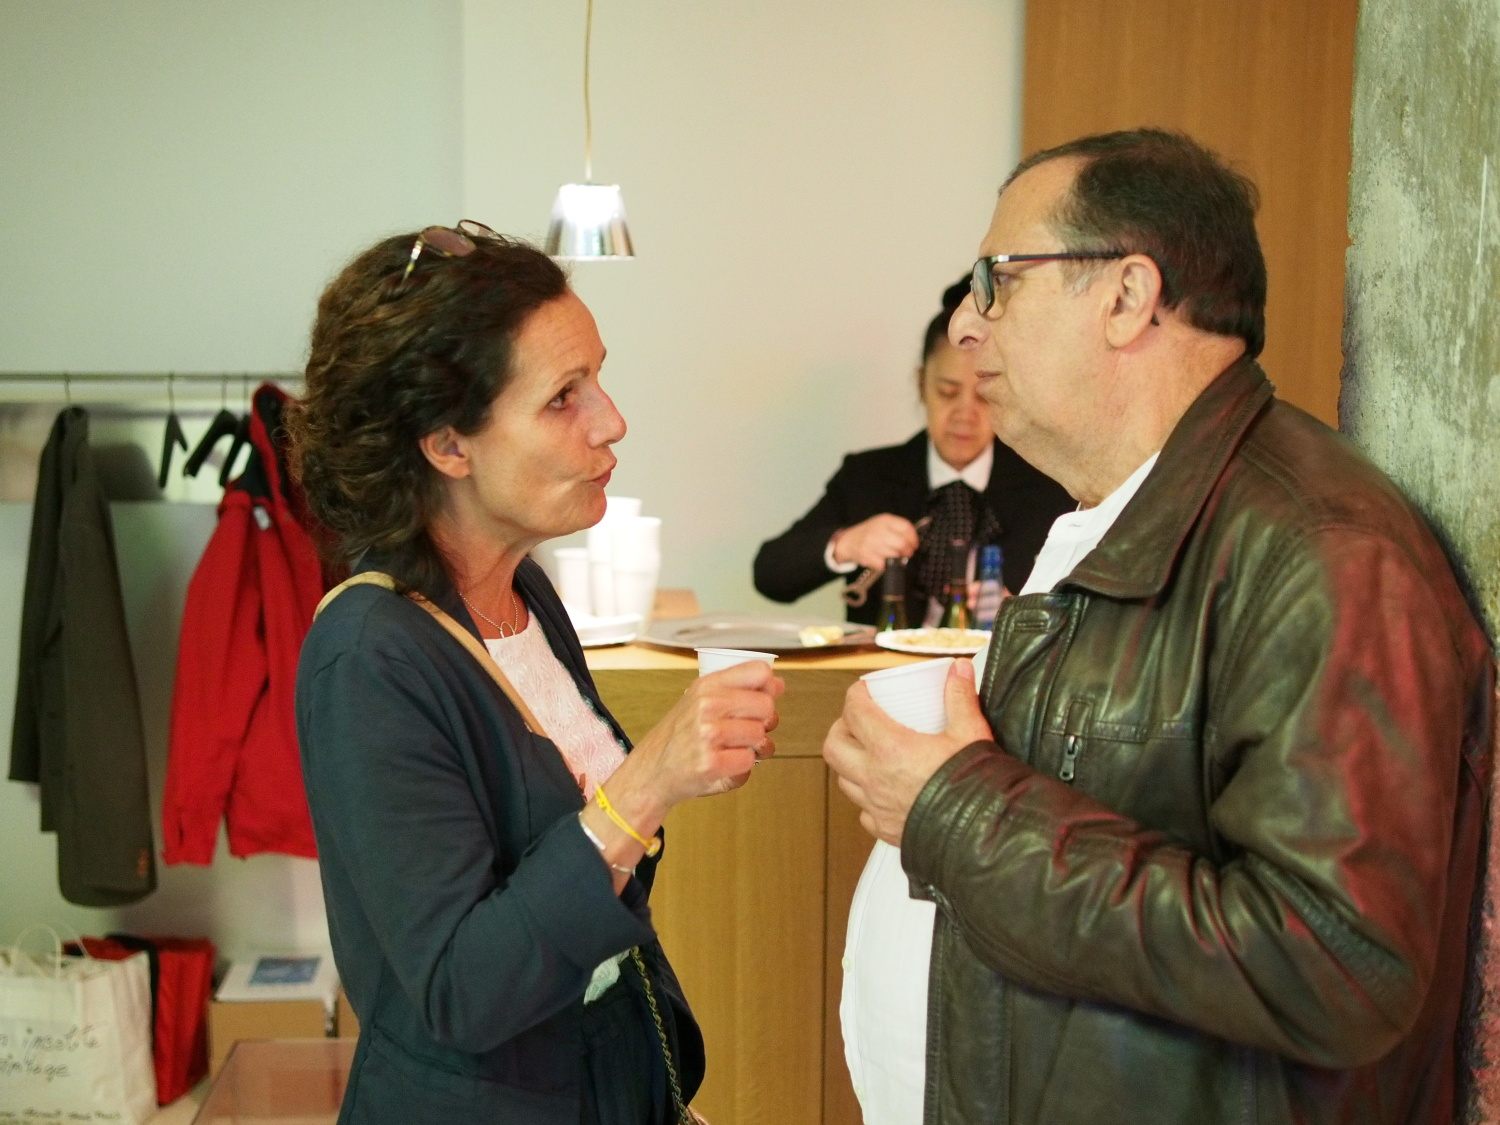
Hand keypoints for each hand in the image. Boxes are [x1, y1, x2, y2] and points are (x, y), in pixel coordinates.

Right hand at [608, 660, 784, 822]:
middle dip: (764, 722)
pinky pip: (749, 761)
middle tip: (748, 729)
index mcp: (707, 685)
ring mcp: (708, 734)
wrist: (652, 770)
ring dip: (753, 747)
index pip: (759, 672)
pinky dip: (742, 767)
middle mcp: (707, 706)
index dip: (769, 687)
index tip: (764, 698)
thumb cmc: (680, 736)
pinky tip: (726, 763)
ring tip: (735, 748)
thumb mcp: (700, 699)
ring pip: (761, 736)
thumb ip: (737, 689)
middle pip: (767, 707)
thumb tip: (778, 684)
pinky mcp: (711, 763)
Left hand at [822, 658, 992, 844]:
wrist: (983, 834)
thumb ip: (960, 697)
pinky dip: (865, 797)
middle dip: (841, 729)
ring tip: (867, 753)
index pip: (855, 712)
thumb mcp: (970, 733)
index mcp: (891, 749)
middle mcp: (875, 778)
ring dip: (849, 763)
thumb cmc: (975, 787)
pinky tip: (882, 790)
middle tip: (856, 721)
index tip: (863, 690)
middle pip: (834, 747)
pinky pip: (863, 811)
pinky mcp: (885, 829)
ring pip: (844, 780)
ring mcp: (877, 806)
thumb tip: (959, 670)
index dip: (855, 696)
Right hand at [832, 513, 920, 570]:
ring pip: (894, 554)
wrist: (848, 541)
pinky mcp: (866, 555)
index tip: (915, 544)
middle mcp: (878, 530)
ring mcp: (871, 543)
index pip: (905, 527)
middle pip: (901, 543)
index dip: (913, 538)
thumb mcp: (882, 524)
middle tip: (907, 553)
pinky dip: (885, 565)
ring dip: (896, 558)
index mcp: (884, 520)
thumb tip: (914, 541)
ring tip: (893, 556)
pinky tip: (882, 560)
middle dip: (907, 550)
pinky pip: (883, 564)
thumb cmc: (869, 533)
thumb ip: (898, 529)